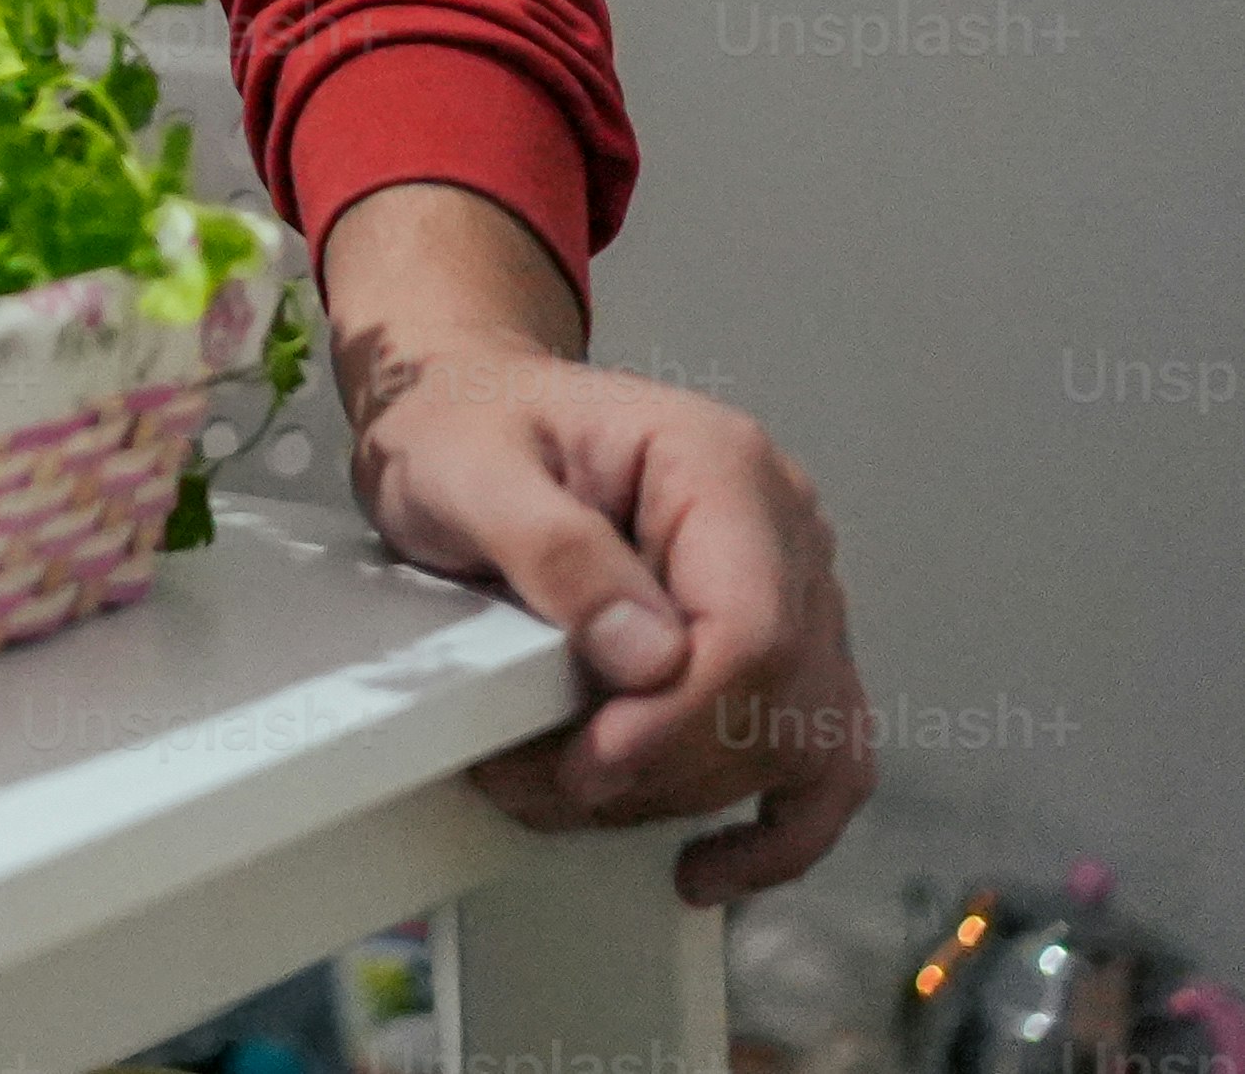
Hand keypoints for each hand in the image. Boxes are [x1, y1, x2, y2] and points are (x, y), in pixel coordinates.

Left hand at [322, 181, 869, 901]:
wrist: (460, 411)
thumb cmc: (461, 425)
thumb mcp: (465, 468)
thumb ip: (553, 550)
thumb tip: (650, 660)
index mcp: (722, 468)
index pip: (755, 628)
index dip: (681, 719)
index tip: (591, 762)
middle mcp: (782, 532)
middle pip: (779, 698)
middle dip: (661, 765)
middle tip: (538, 779)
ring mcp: (792, 594)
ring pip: (799, 742)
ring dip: (686, 796)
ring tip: (569, 796)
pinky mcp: (775, 651)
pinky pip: (819, 759)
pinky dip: (774, 830)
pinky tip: (706, 868)